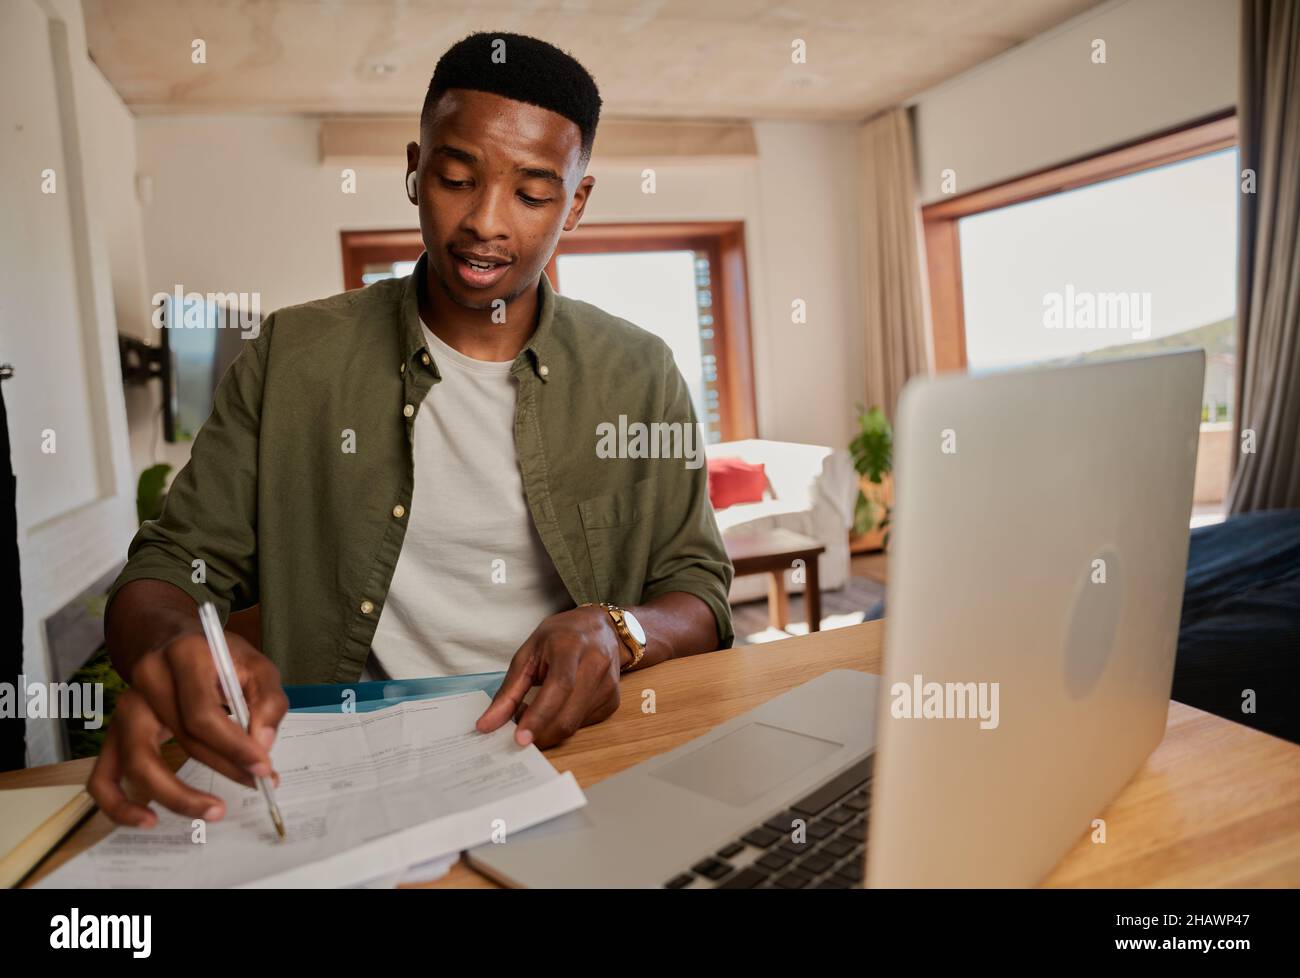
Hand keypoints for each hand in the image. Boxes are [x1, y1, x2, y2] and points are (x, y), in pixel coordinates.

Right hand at [88, 629, 287, 826]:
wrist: (171, 640)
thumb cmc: (218, 658)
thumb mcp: (256, 666)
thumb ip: (267, 701)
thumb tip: (260, 746)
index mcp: (185, 655)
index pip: (203, 713)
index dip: (234, 746)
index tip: (263, 767)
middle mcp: (147, 679)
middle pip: (181, 737)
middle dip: (223, 768)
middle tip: (257, 784)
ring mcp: (124, 707)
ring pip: (139, 762)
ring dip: (177, 795)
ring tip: (213, 811)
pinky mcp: (112, 732)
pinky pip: (102, 777)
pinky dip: (118, 806)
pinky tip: (147, 820)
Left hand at [477, 605, 625, 748]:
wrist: (601, 628)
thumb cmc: (560, 637)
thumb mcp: (528, 653)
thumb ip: (508, 691)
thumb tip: (487, 725)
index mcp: (570, 645)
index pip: (559, 686)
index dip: (539, 715)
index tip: (519, 738)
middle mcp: (595, 663)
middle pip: (569, 714)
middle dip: (541, 734)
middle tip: (518, 733)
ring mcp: (608, 684)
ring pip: (575, 724)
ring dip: (549, 730)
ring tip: (534, 715)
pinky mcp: (613, 700)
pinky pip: (583, 724)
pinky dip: (564, 724)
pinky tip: (556, 709)